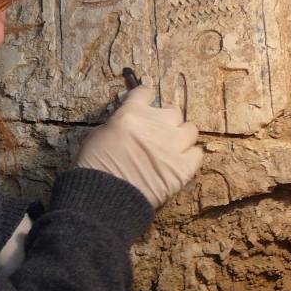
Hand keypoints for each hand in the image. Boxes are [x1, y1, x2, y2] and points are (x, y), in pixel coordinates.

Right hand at [74, 85, 203, 207]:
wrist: (104, 198)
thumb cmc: (93, 167)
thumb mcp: (98, 135)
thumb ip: (119, 123)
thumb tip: (131, 124)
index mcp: (131, 113)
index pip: (145, 92)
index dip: (146, 97)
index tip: (147, 100)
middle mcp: (155, 124)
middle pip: (173, 112)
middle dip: (166, 121)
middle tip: (158, 133)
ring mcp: (172, 146)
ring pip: (190, 130)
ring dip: (181, 136)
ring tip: (172, 148)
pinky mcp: (182, 168)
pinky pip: (197, 154)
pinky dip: (189, 157)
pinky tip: (180, 163)